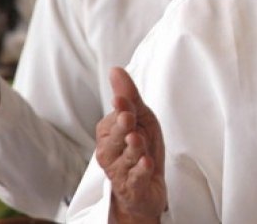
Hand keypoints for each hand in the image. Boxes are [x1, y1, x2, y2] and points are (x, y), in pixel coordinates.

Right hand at [96, 67, 165, 222]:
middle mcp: (108, 153)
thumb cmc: (142, 147)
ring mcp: (119, 172)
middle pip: (114, 139)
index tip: (122, 101)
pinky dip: (141, 170)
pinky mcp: (132, 188)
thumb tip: (115, 69)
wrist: (148, 187)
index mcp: (108, 134)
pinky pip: (135, 178)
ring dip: (133, 148)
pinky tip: (146, 163)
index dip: (121, 110)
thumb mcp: (140, 118)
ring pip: (126, 158)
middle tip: (127, 117)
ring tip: (137, 139)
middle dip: (121, 127)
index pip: (113, 120)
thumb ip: (128, 96)